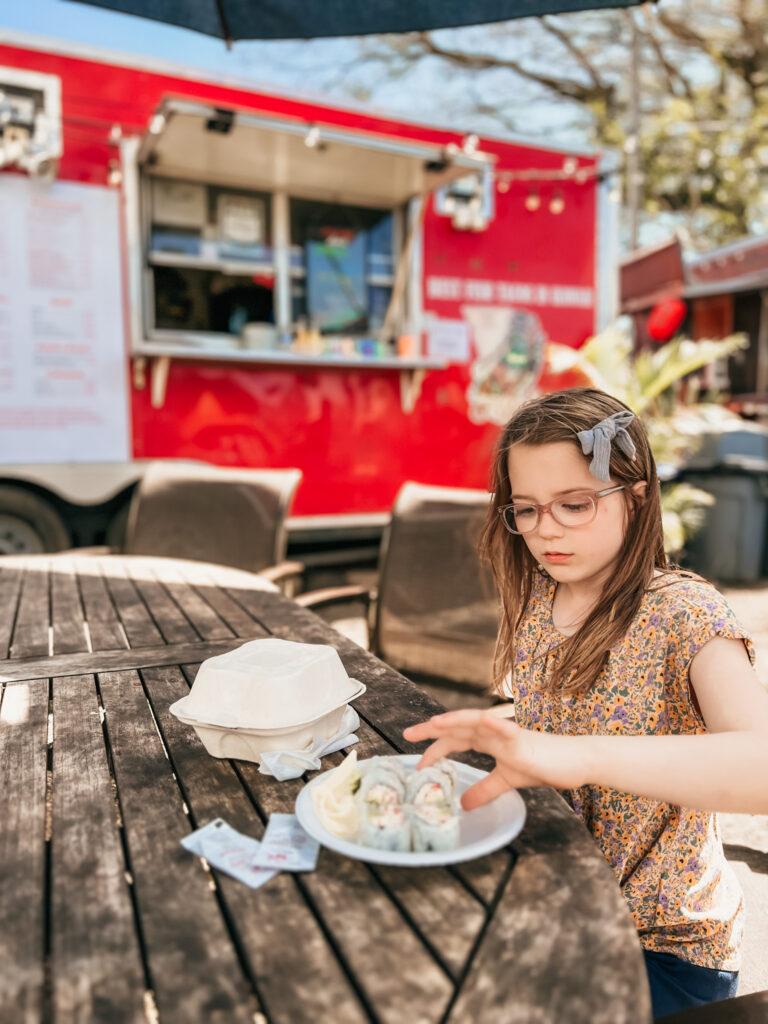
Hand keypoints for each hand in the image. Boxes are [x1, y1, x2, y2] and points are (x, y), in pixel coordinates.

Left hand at [403, 709, 545, 809]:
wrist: (576, 762)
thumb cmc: (544, 766)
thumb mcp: (508, 781)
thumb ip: (485, 789)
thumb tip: (463, 803)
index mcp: (489, 741)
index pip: (456, 739)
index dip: (436, 748)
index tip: (417, 763)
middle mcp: (495, 733)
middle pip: (459, 726)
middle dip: (433, 729)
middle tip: (407, 734)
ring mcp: (509, 734)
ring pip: (478, 722)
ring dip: (456, 720)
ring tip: (435, 723)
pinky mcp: (525, 741)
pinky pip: (508, 730)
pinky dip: (495, 724)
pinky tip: (483, 721)